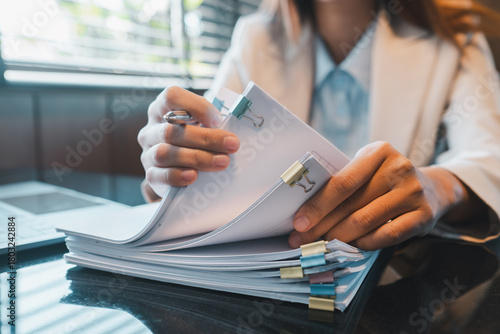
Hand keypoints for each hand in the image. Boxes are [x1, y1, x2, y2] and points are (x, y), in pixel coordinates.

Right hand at [138, 86, 239, 196]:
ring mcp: (148, 151)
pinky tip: (193, 176)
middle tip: (232, 145)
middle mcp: (152, 128)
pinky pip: (157, 175)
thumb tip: (231, 133)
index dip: (196, 106)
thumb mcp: (203, 125)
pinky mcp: (150, 174)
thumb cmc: (196, 139)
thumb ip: (213, 123)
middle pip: (172, 130)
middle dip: (206, 138)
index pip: (171, 96)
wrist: (180, 167)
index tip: (219, 119)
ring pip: (165, 153)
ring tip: (222, 162)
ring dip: (197, 158)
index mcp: (163, 108)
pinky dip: (176, 176)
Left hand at [288, 141, 467, 249]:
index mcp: (378, 152)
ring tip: (322, 243)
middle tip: (302, 240)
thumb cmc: (386, 179)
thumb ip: (342, 183)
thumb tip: (305, 212)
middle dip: (321, 225)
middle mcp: (398, 168)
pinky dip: (364, 243)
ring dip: (339, 236)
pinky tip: (352, 245)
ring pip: (365, 221)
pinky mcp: (423, 216)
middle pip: (350, 204)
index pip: (342, 182)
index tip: (299, 222)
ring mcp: (413, 192)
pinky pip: (386, 235)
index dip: (317, 205)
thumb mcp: (367, 169)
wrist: (432, 188)